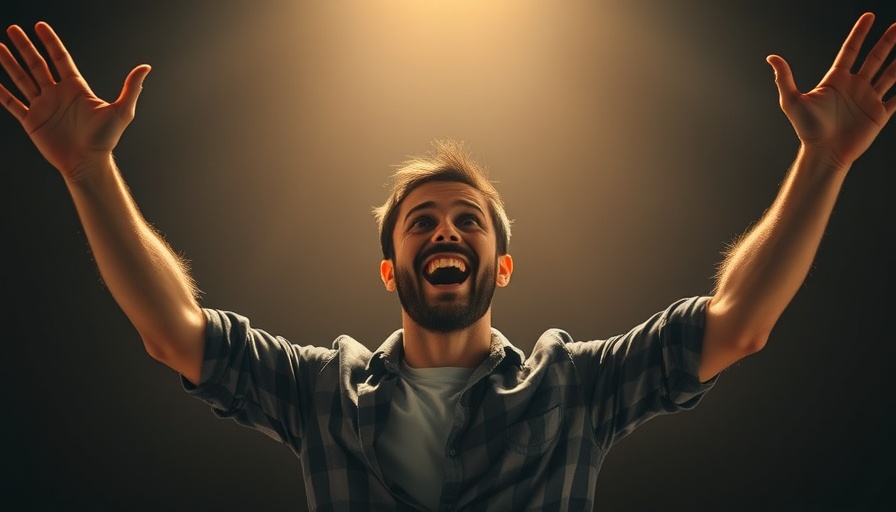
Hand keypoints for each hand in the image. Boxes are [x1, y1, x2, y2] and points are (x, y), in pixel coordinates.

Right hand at [0, 22, 149, 179]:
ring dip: (8, 63)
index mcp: (76, 88)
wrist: (87, 163)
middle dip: (24, 47)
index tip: (40, 26)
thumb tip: (146, 67)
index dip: (50, 42)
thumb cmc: (105, 140)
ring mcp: (43, 106)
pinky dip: (1, 92)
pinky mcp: (31, 121)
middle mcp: (57, 94)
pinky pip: (11, 103)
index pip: (60, 59)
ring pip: (21, 79)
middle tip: (13, 30)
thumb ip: (130, 88)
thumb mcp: (121, 111)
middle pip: (37, 64)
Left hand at [767, 12, 895, 167]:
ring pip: (890, 74)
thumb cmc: (807, 129)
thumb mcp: (792, 101)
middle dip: (887, 41)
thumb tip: (771, 57)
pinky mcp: (879, 114)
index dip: (860, 33)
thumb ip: (785, 78)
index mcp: (836, 80)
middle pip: (874, 57)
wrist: (823, 153)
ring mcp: (868, 99)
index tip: (869, 16)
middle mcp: (854, 86)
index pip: (851, 50)